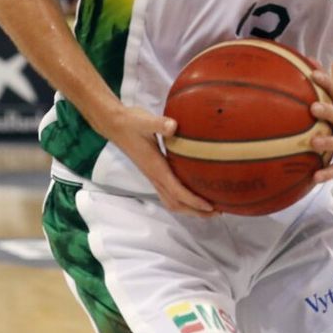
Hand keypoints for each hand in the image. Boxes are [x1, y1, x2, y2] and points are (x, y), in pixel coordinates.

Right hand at [96, 106, 215, 216]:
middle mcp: (154, 175)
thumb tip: (173, 126)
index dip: (193, 201)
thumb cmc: (132, 122)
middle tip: (217, 212)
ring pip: (171, 201)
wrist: (116, 124)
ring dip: (189, 208)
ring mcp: (153, 176)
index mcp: (155, 167)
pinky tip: (194, 195)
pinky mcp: (154, 172)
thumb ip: (159, 124)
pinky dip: (182, 200)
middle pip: (175, 202)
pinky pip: (168, 193)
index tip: (210, 206)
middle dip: (195, 211)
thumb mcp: (145, 121)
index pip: (176, 190)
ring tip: (209, 209)